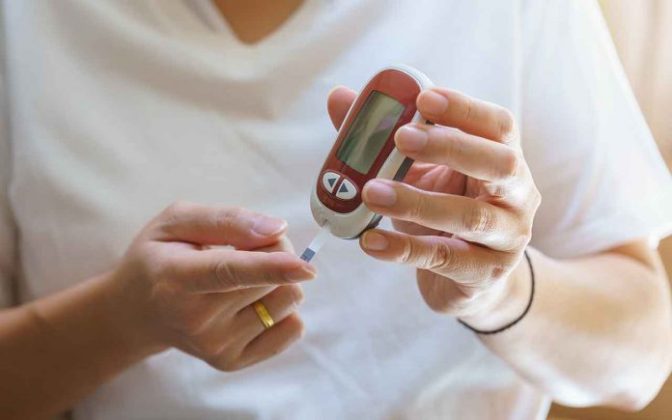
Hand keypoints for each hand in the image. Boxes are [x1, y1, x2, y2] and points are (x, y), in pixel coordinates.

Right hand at [107, 202, 314, 370]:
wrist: (137, 312)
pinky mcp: (232, 362)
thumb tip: (277, 229)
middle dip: (275, 254)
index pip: (230, 273)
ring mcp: (215, 346)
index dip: (271, 268)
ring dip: (280, 281)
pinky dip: (282, 309)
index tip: (306, 267)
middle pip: (271, 282)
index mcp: (176, 279)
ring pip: (287, 302)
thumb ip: (226, 220)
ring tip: (245, 276)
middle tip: (245, 250)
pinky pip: (292, 329)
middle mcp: (195, 320)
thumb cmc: (160, 257)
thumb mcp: (177, 221)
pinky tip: (250, 302)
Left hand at [327, 87, 540, 325]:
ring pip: (470, 217)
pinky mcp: (486, 274)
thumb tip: (338, 97)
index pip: (498, 126)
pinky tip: (370, 240)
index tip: (423, 98)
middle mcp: (518, 195)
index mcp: (504, 158)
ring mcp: (508, 238)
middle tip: (401, 138)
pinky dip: (404, 248)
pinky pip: (444, 259)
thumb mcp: (418, 171)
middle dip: (450, 147)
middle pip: (499, 164)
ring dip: (418, 202)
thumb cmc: (444, 211)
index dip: (464, 109)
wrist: (470, 279)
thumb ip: (383, 137)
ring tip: (371, 192)